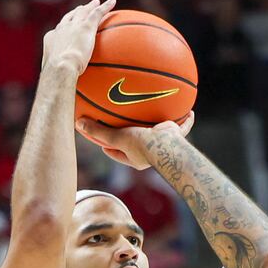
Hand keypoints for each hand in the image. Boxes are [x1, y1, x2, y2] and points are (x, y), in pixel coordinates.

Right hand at [41, 0, 116, 74]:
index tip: (67, 27)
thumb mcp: (57, 77)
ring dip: (89, 7)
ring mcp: (73, 26)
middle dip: (76, 12)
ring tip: (96, 3)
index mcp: (52, 40)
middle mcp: (61, 29)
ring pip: (83, 12)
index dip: (64, 27)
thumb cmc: (57, 76)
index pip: (59, 30)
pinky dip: (105, 6)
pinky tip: (113, 1)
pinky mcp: (85, 26)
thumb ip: (61, 78)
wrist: (60, 68)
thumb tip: (63, 92)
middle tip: (81, 9)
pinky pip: (97, 13)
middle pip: (70, 17)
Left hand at [75, 113, 194, 168]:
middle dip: (133, 134)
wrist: (168, 147)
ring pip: (159, 133)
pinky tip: (189, 109)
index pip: (117, 153)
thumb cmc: (143, 145)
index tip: (99, 138)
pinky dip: (185, 119)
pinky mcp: (177, 136)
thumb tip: (78, 123)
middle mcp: (151, 153)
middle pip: (138, 141)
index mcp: (135, 157)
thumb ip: (99, 132)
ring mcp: (165, 144)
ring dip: (157, 124)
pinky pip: (182, 125)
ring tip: (154, 113)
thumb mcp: (117, 137)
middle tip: (124, 124)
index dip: (106, 145)